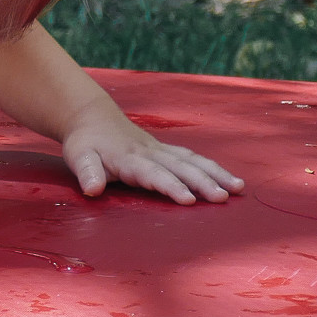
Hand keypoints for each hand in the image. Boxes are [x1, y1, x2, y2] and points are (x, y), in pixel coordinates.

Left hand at [62, 118, 243, 203]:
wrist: (92, 117)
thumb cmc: (85, 142)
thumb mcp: (78, 157)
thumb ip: (87, 172)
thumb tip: (92, 189)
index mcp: (130, 159)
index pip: (154, 174)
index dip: (171, 186)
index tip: (188, 200)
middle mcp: (150, 153)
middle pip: (181, 167)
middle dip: (203, 182)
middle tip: (224, 197)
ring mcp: (160, 150)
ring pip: (192, 161)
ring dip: (216, 173)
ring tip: (239, 188)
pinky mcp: (166, 150)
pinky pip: (192, 158)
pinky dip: (212, 167)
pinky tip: (228, 178)